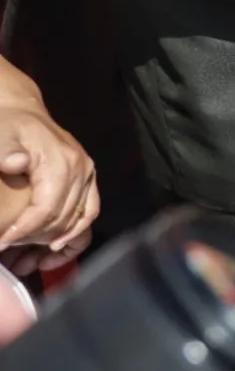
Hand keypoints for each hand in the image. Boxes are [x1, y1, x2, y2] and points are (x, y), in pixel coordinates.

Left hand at [0, 84, 95, 258]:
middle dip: (36, 240)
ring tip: (29, 257)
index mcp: (61, 160)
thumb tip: (16, 163)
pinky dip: (76, 231)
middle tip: (10, 253)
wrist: (21, 113)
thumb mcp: (0, 135)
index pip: (47, 207)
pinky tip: (55, 245)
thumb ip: (7, 150)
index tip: (2, 242)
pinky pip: (89, 211)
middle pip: (64, 217)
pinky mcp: (89, 179)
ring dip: (55, 241)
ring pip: (78, 219)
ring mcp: (88, 174)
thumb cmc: (7, 126)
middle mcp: (82, 169)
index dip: (25, 229)